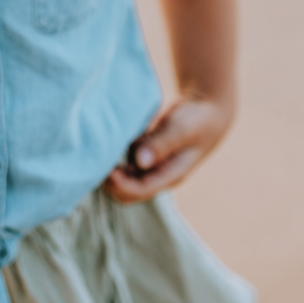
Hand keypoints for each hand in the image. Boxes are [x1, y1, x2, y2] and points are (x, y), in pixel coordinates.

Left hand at [103, 95, 231, 203]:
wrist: (208, 111)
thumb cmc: (198, 121)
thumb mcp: (182, 130)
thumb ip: (161, 144)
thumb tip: (139, 161)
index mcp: (171, 175)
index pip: (141, 190)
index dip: (121, 185)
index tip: (107, 170)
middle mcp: (159, 174)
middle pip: (128, 191)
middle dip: (111, 182)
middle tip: (95, 162)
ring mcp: (151, 165)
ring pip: (124, 176)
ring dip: (109, 169)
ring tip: (96, 152)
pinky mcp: (145, 152)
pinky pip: (125, 161)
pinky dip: (113, 156)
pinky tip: (105, 142)